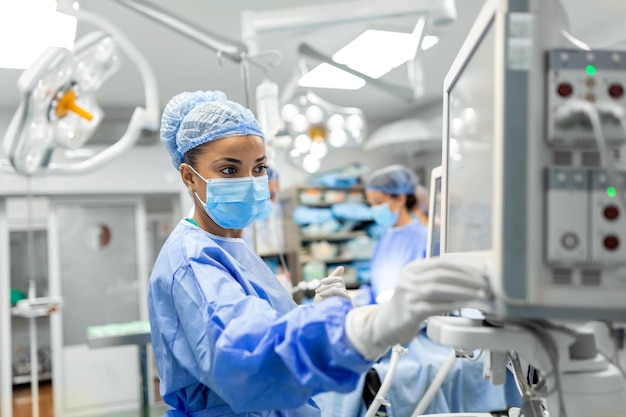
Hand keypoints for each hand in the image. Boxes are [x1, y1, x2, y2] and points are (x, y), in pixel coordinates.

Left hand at [313, 266, 350, 304]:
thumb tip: (342, 267)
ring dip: (327, 289)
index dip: (330, 278)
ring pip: (339, 286)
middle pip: (339, 282)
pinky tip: (324, 295)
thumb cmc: (320, 303)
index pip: (339, 279)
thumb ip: (332, 278)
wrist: (318, 316)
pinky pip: (342, 291)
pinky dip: (332, 291)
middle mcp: (344, 294)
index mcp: (339, 290)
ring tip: (320, 294)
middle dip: (327, 285)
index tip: (321, 282)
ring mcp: (346, 298)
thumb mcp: (324, 288)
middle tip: (317, 290)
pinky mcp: (347, 301)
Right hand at [345, 258, 489, 359]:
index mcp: (412, 269)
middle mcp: (407, 279)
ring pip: (439, 288)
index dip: (464, 267)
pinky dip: (453, 304)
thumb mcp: (418, 287)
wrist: (386, 324)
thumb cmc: (409, 306)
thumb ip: (437, 281)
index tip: (481, 272)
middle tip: (485, 285)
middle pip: (442, 274)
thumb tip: (471, 279)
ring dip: (463, 291)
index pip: (441, 263)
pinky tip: (466, 305)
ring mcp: (407, 295)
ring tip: (480, 295)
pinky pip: (435, 306)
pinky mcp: (410, 311)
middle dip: (467, 279)